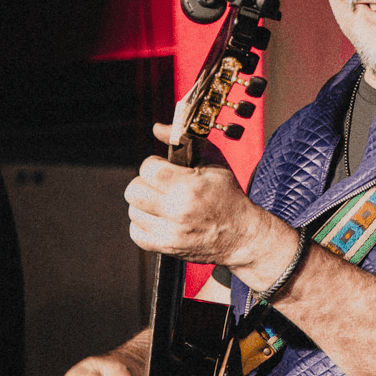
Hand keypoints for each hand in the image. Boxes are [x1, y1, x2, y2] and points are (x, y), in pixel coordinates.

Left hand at [126, 123, 284, 268]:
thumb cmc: (228, 196)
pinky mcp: (166, 248)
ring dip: (144, 205)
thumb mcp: (214, 162)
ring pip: (133, 212)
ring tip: (161, 203)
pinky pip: (136, 234)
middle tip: (159, 186)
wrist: (242, 236)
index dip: (154, 165)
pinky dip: (143, 225)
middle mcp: (177, 210)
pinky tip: (158, 219)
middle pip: (134, 191)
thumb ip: (184, 140)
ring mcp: (170, 232)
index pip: (148, 168)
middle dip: (145, 184)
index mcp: (188, 186)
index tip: (164, 169)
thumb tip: (157, 127)